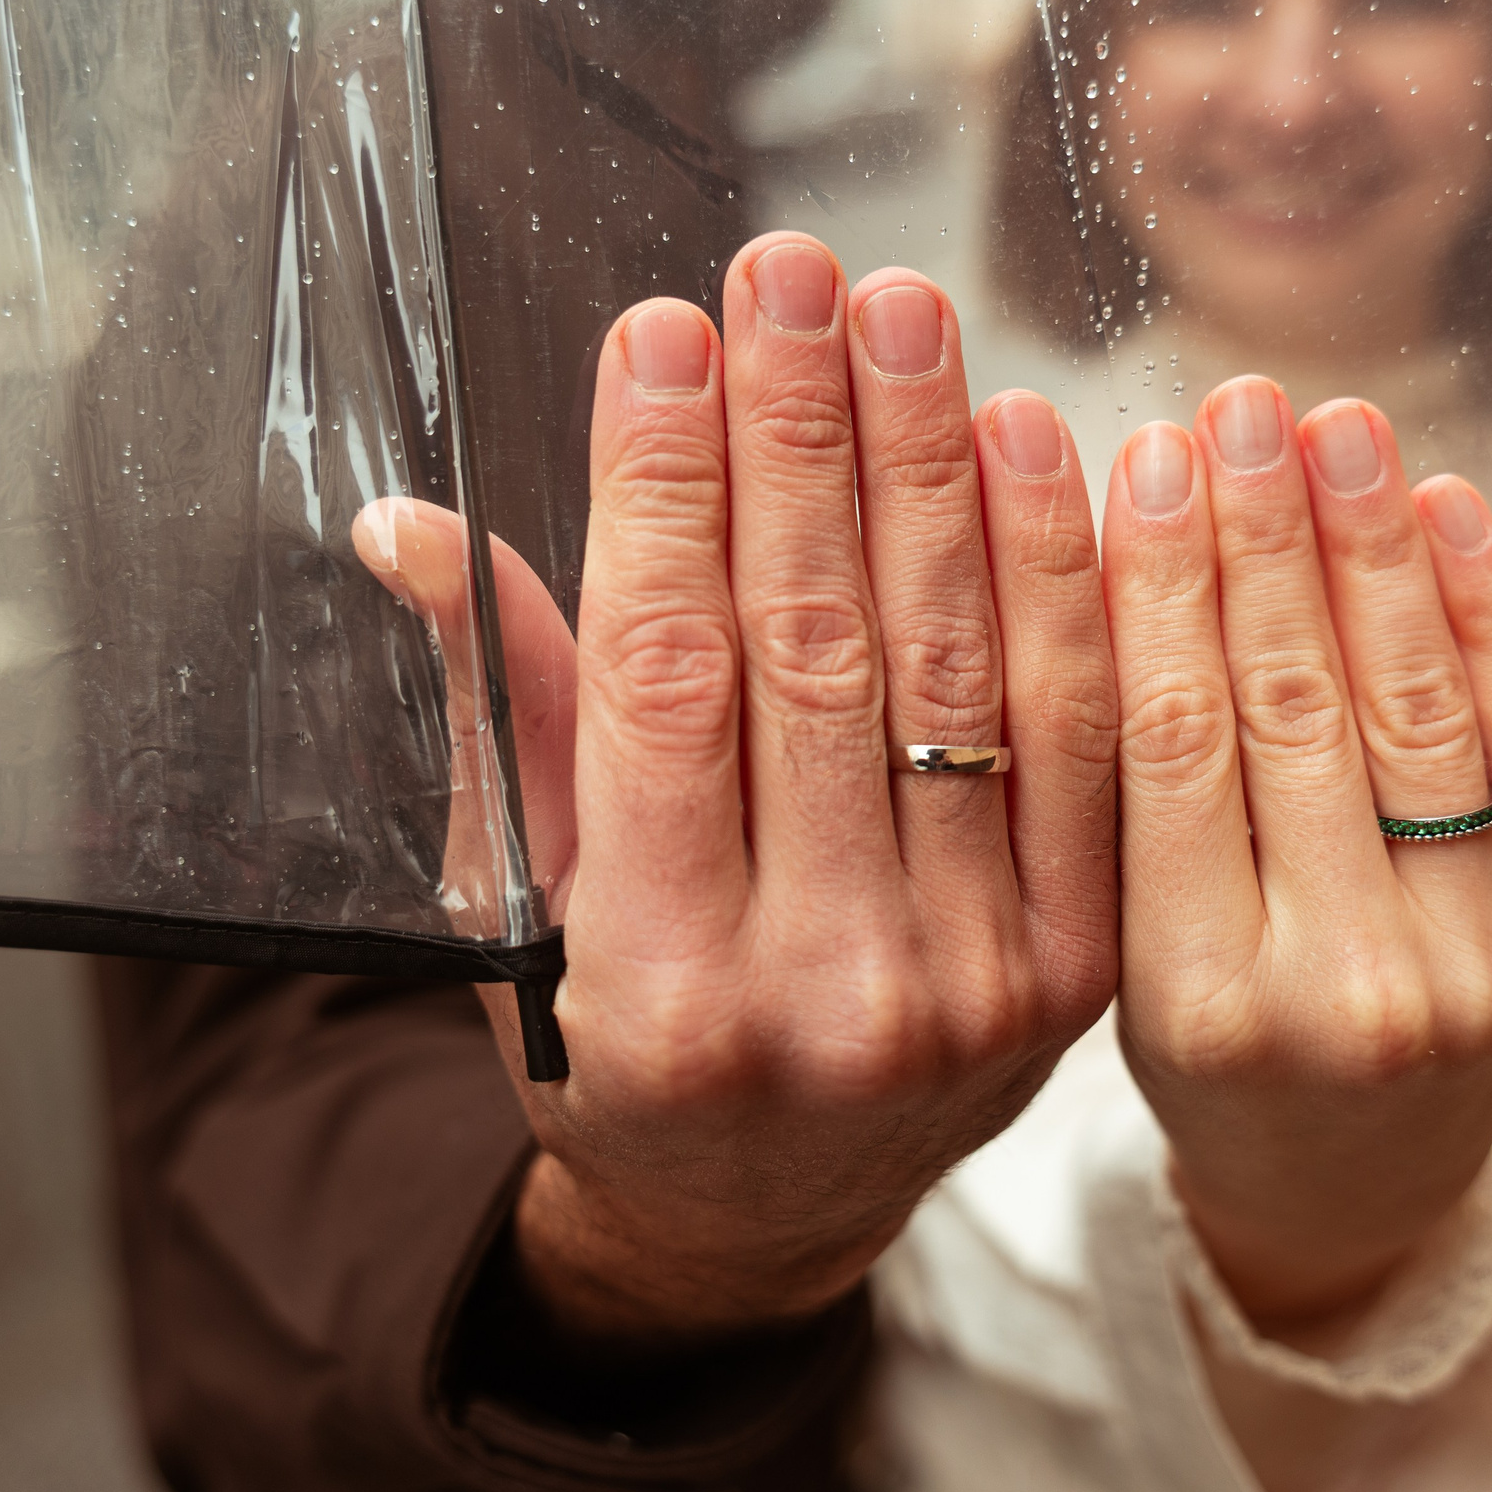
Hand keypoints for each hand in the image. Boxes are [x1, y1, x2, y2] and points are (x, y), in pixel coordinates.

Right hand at [358, 234, 1119, 1346]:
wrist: (763, 1219)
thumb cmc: (611, 1043)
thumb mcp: (513, 910)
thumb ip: (493, 714)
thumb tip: (412, 525)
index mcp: (651, 980)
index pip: (663, 677)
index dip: (663, 490)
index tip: (661, 334)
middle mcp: (819, 989)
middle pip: (813, 651)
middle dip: (800, 437)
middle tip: (794, 273)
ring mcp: (966, 983)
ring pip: (955, 674)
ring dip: (929, 469)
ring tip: (905, 311)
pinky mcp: (1072, 964)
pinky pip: (1078, 735)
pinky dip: (1057, 578)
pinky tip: (1027, 438)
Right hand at [1100, 378, 1491, 1328]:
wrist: (1350, 1187)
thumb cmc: (1214, 1056)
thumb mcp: (1123, 952)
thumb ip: (1124, 790)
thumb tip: (1118, 555)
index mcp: (1195, 996)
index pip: (1170, 741)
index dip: (1156, 586)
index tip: (1139, 463)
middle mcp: (1343, 986)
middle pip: (1291, 707)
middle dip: (1263, 535)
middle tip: (1237, 410)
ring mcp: (1471, 961)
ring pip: (1413, 707)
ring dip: (1374, 547)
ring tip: (1336, 429)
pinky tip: (1449, 513)